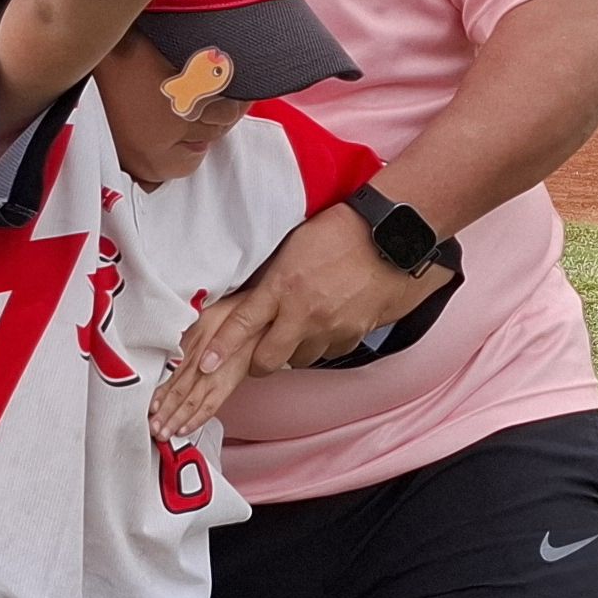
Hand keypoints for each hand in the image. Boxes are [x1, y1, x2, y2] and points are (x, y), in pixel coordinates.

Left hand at [151, 204, 452, 437]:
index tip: (205, 366)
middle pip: (267, 359)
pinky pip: (329, 352)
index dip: (221, 348)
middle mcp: (303, 313)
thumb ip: (272, 278)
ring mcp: (330, 328)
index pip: (242, 324)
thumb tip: (255, 298)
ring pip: (299, 359)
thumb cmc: (341, 231)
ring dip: (294, 349)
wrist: (392, 239)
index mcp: (283, 285)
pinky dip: (324, 343)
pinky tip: (330, 323)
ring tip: (302, 327)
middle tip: (257, 355)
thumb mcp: (293, 247)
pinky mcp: (354, 335)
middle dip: (258, 362)